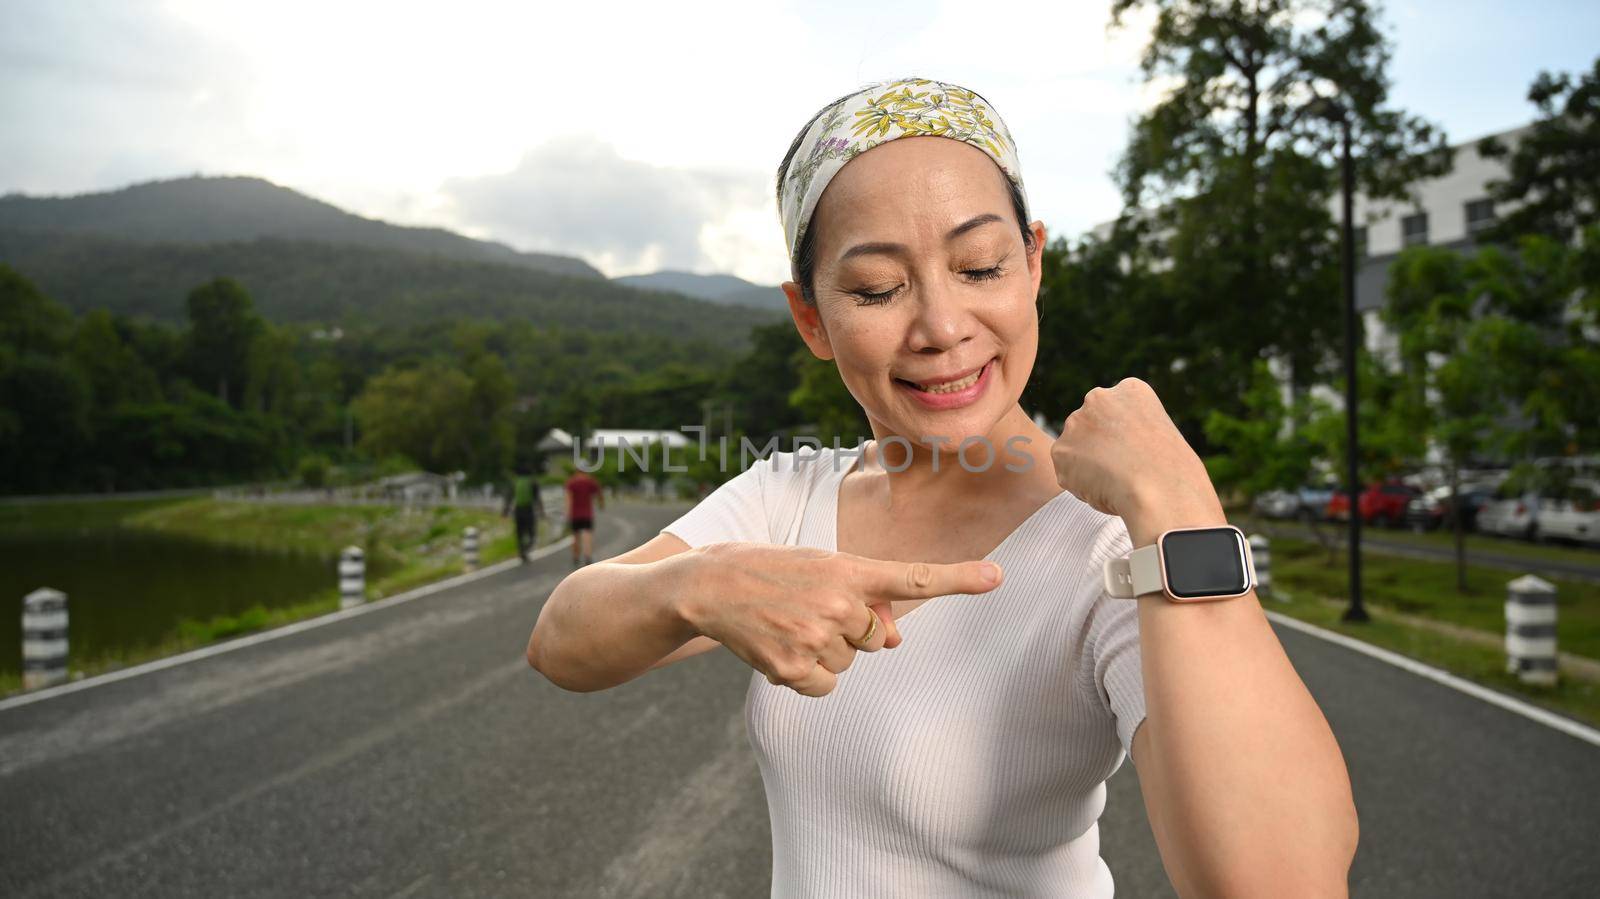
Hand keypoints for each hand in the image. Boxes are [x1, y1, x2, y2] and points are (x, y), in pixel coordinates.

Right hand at [673, 542, 1002, 697]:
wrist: (707, 585)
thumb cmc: (771, 573)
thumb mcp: (820, 570)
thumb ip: (864, 597)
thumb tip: (893, 640)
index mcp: (848, 570)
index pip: (913, 577)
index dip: (959, 578)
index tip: (998, 577)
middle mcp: (838, 603)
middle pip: (875, 638)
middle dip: (849, 629)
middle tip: (808, 607)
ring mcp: (815, 637)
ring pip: (848, 662)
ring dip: (824, 650)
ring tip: (788, 622)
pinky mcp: (792, 668)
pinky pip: (825, 685)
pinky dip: (806, 674)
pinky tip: (779, 647)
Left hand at [1051, 377, 1224, 545]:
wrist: (1159, 490)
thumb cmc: (1173, 472)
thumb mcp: (1161, 436)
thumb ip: (1131, 433)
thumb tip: (1108, 452)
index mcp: (1131, 389)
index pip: (1117, 413)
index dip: (1127, 439)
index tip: (1140, 454)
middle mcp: (1098, 398)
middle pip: (1092, 426)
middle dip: (1101, 448)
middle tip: (1124, 471)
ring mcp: (1075, 423)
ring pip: (1077, 449)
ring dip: (1089, 466)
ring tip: (1115, 482)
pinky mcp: (1060, 450)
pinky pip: (1067, 473)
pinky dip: (1080, 486)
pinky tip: (1102, 490)